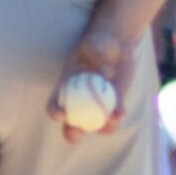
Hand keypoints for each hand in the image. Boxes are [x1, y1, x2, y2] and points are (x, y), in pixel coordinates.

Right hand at [47, 25, 133, 145]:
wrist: (116, 44)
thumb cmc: (99, 41)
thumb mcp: (95, 44)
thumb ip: (97, 55)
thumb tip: (105, 74)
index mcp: (66, 87)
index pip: (54, 104)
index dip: (55, 112)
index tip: (62, 114)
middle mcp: (79, 101)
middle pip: (71, 124)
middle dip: (72, 133)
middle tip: (78, 132)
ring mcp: (96, 105)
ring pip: (94, 125)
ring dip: (101, 128)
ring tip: (110, 121)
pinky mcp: (112, 104)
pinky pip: (113, 117)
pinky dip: (116, 118)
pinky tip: (121, 112)